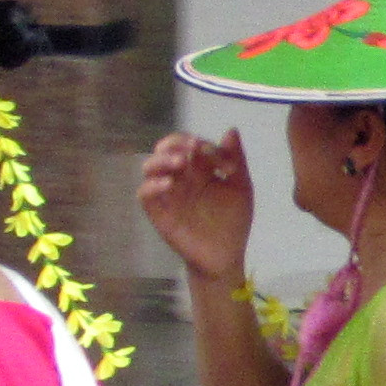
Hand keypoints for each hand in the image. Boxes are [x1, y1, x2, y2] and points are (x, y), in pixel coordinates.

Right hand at [142, 129, 257, 282]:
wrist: (226, 255)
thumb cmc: (233, 221)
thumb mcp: (240, 188)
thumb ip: (236, 160)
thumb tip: (231, 130)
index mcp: (199, 169)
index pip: (191, 144)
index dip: (206, 145)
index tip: (227, 164)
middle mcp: (180, 177)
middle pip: (165, 149)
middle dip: (176, 142)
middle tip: (193, 147)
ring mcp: (168, 194)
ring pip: (150, 167)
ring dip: (162, 160)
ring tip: (180, 163)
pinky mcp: (159, 213)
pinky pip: (145, 194)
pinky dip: (152, 186)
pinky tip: (168, 184)